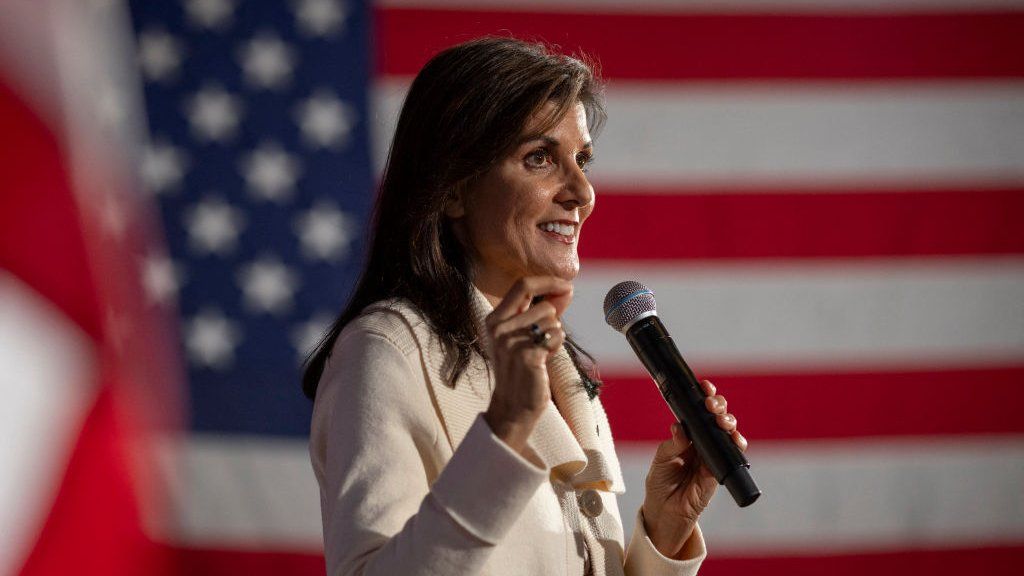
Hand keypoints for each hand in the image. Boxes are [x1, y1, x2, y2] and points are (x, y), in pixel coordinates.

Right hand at [482, 276, 572, 454]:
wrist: (513, 404)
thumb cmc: (522, 367)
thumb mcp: (526, 333)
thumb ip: (543, 309)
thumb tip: (566, 288)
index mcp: (495, 318)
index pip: (523, 284)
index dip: (548, 281)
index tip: (566, 285)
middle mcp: (499, 327)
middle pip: (544, 306)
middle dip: (555, 321)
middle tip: (547, 338)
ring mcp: (511, 341)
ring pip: (553, 322)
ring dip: (555, 336)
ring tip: (541, 352)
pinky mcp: (526, 355)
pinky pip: (556, 336)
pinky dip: (557, 346)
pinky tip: (544, 358)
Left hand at [641, 379, 747, 559]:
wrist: (665, 510)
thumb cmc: (661, 482)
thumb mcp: (661, 460)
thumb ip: (672, 445)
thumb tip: (680, 428)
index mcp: (688, 433)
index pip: (698, 410)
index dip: (704, 396)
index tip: (704, 386)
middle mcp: (703, 440)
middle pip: (717, 416)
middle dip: (718, 405)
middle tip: (711, 404)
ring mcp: (713, 453)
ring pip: (728, 431)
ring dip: (728, 421)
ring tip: (720, 420)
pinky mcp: (720, 469)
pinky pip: (733, 454)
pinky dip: (736, 444)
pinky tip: (734, 438)